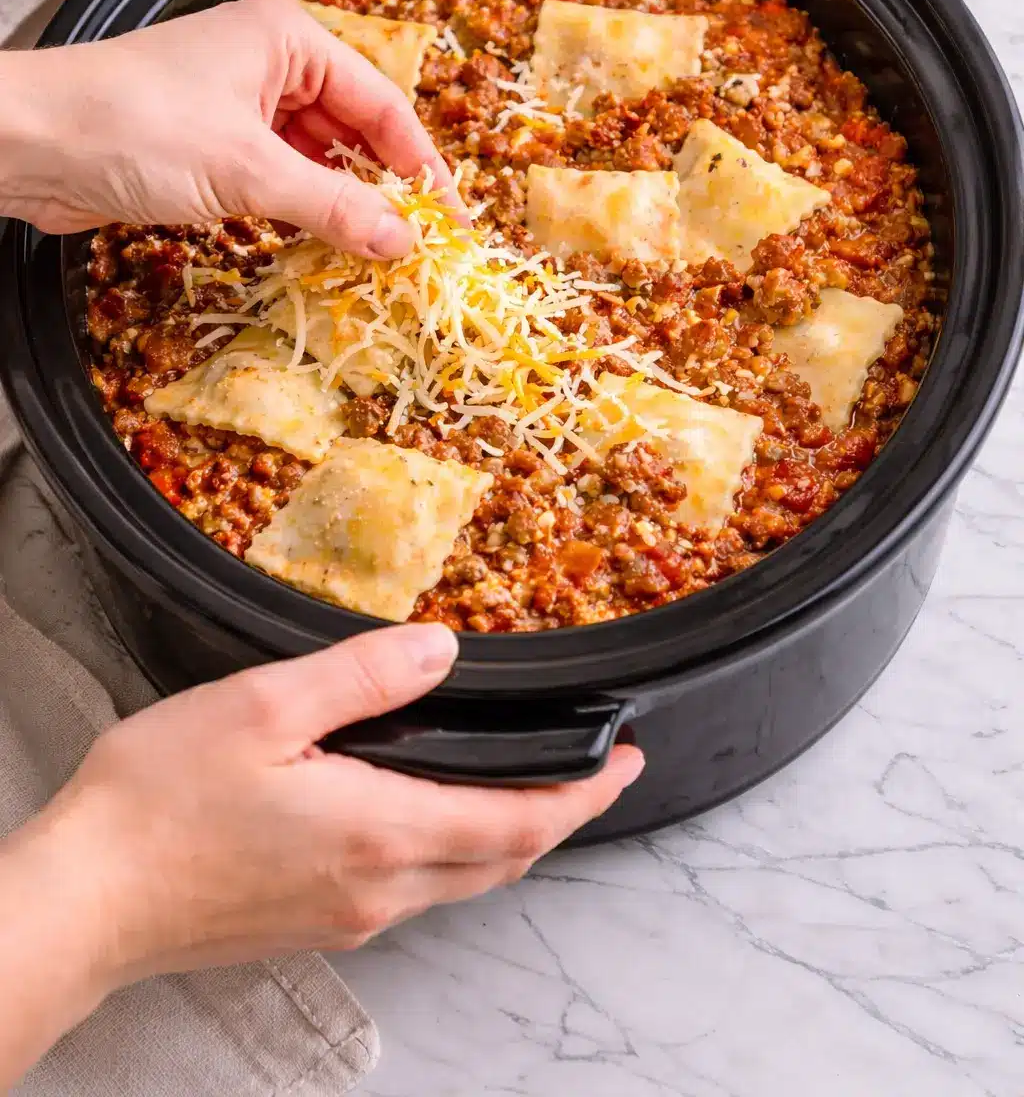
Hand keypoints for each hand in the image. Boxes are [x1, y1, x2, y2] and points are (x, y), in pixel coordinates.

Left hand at [0, 0, 458, 257]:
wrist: (24, 143)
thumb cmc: (131, 126)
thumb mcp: (247, 170)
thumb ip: (333, 207)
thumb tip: (403, 241)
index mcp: (288, 38)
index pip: (381, 104)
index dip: (421, 165)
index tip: (451, 219)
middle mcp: (268, 65)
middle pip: (352, 132)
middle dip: (383, 188)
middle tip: (419, 247)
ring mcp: (237, 107)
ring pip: (315, 160)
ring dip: (341, 206)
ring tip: (377, 257)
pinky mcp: (209, 148)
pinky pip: (276, 180)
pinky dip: (300, 213)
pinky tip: (322, 249)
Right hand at [10, 625, 640, 990]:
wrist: (84, 902)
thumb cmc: (158, 805)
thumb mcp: (264, 706)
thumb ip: (366, 676)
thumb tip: (442, 649)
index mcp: (380, 831)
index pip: (520, 822)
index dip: (585, 795)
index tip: (627, 764)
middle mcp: (377, 889)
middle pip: (502, 860)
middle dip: (559, 817)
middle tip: (593, 776)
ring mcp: (344, 917)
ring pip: (461, 882)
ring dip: (506, 838)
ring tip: (526, 791)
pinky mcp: (310, 925)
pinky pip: (412, 894)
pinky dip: (452, 855)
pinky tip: (429, 821)